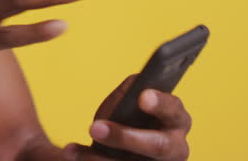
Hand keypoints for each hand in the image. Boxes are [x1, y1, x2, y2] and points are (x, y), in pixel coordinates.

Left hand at [63, 75, 192, 160]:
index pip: (173, 110)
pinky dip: (89, 158)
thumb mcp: (130, 101)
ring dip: (98, 157)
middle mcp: (176, 147)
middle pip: (157, 146)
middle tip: (95, 128)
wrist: (121, 145)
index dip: (160, 104)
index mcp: (176, 118)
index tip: (142, 97)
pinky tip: (71, 154)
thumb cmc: (130, 116)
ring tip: (71, 150)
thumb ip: (129, 93)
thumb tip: (128, 93)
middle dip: (125, 137)